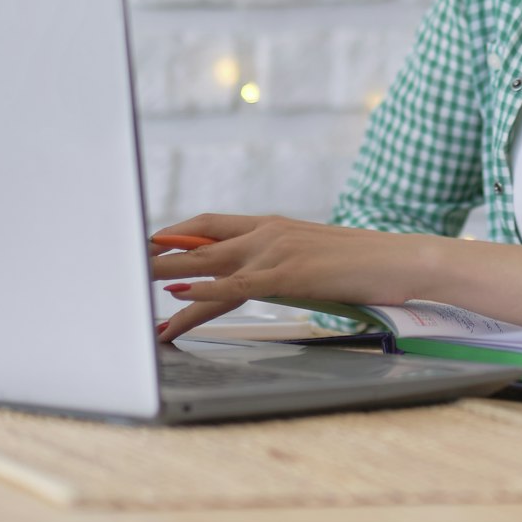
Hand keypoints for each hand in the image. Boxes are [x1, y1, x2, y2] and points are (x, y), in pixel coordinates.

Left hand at [147, 213, 440, 342]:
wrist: (404, 260)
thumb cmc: (365, 266)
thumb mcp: (312, 261)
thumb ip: (280, 266)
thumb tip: (258, 282)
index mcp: (273, 226)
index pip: (208, 225)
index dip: (172, 235)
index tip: (142, 247)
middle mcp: (268, 232)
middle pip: (196, 241)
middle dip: (153, 255)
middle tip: (116, 266)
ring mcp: (277, 251)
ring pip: (207, 262)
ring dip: (163, 275)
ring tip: (129, 288)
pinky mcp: (289, 274)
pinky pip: (236, 284)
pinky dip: (203, 290)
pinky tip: (178, 297)